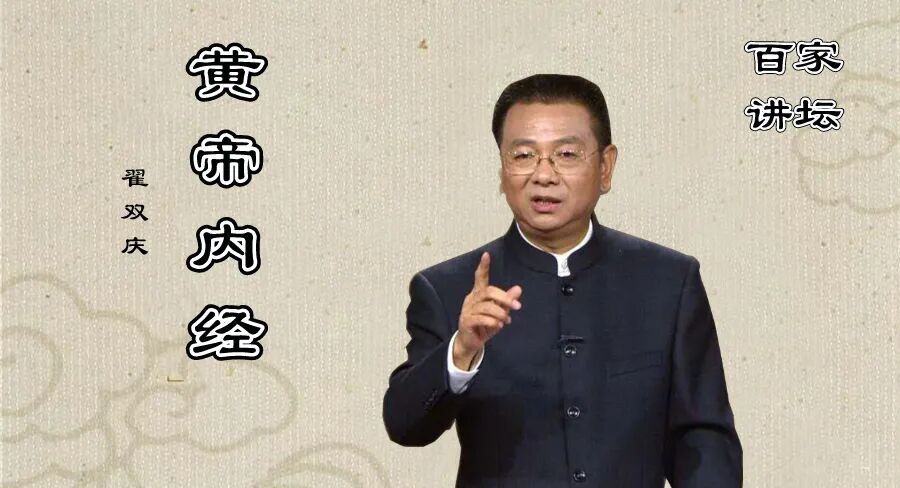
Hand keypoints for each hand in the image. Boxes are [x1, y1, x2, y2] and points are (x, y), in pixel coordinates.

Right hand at [454, 251, 521, 369]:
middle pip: (488, 291)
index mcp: (478, 294)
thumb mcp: (499, 313)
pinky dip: (492, 322)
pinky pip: (480, 318)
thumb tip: (518, 289)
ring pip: (486, 306)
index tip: (486, 255)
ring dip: (500, 313)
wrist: (471, 344)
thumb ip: (507, 301)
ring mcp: (467, 311)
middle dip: (504, 298)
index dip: (483, 267)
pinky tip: (498, 326)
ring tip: (507, 320)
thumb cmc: (484, 326)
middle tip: (517, 306)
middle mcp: (471, 300)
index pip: (479, 277)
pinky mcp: (466, 322)